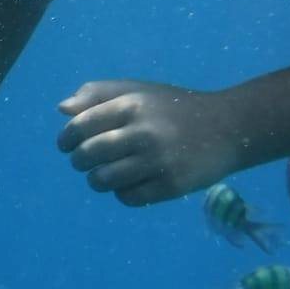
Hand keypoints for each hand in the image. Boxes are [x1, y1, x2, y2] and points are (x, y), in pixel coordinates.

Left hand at [57, 80, 246, 205]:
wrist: (228, 127)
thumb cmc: (172, 107)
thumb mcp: (137, 91)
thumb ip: (98, 94)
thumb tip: (61, 109)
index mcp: (131, 105)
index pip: (80, 126)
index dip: (66, 139)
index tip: (65, 145)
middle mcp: (143, 133)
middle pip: (87, 156)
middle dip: (79, 161)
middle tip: (84, 161)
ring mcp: (158, 161)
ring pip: (103, 181)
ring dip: (97, 180)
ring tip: (104, 174)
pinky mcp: (171, 186)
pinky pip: (128, 198)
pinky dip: (122, 193)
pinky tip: (131, 182)